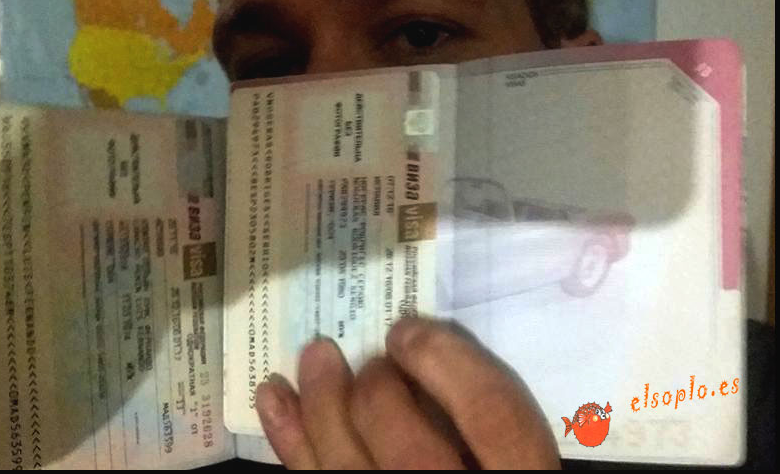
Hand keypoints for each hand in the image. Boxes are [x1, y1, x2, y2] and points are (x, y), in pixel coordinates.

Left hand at [254, 317, 560, 468]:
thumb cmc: (481, 470)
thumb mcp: (512, 458)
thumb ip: (490, 422)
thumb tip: (431, 356)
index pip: (493, 417)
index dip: (446, 362)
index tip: (408, 329)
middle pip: (410, 448)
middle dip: (380, 387)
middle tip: (374, 360)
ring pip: (349, 469)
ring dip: (322, 404)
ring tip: (316, 354)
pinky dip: (291, 441)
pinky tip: (275, 401)